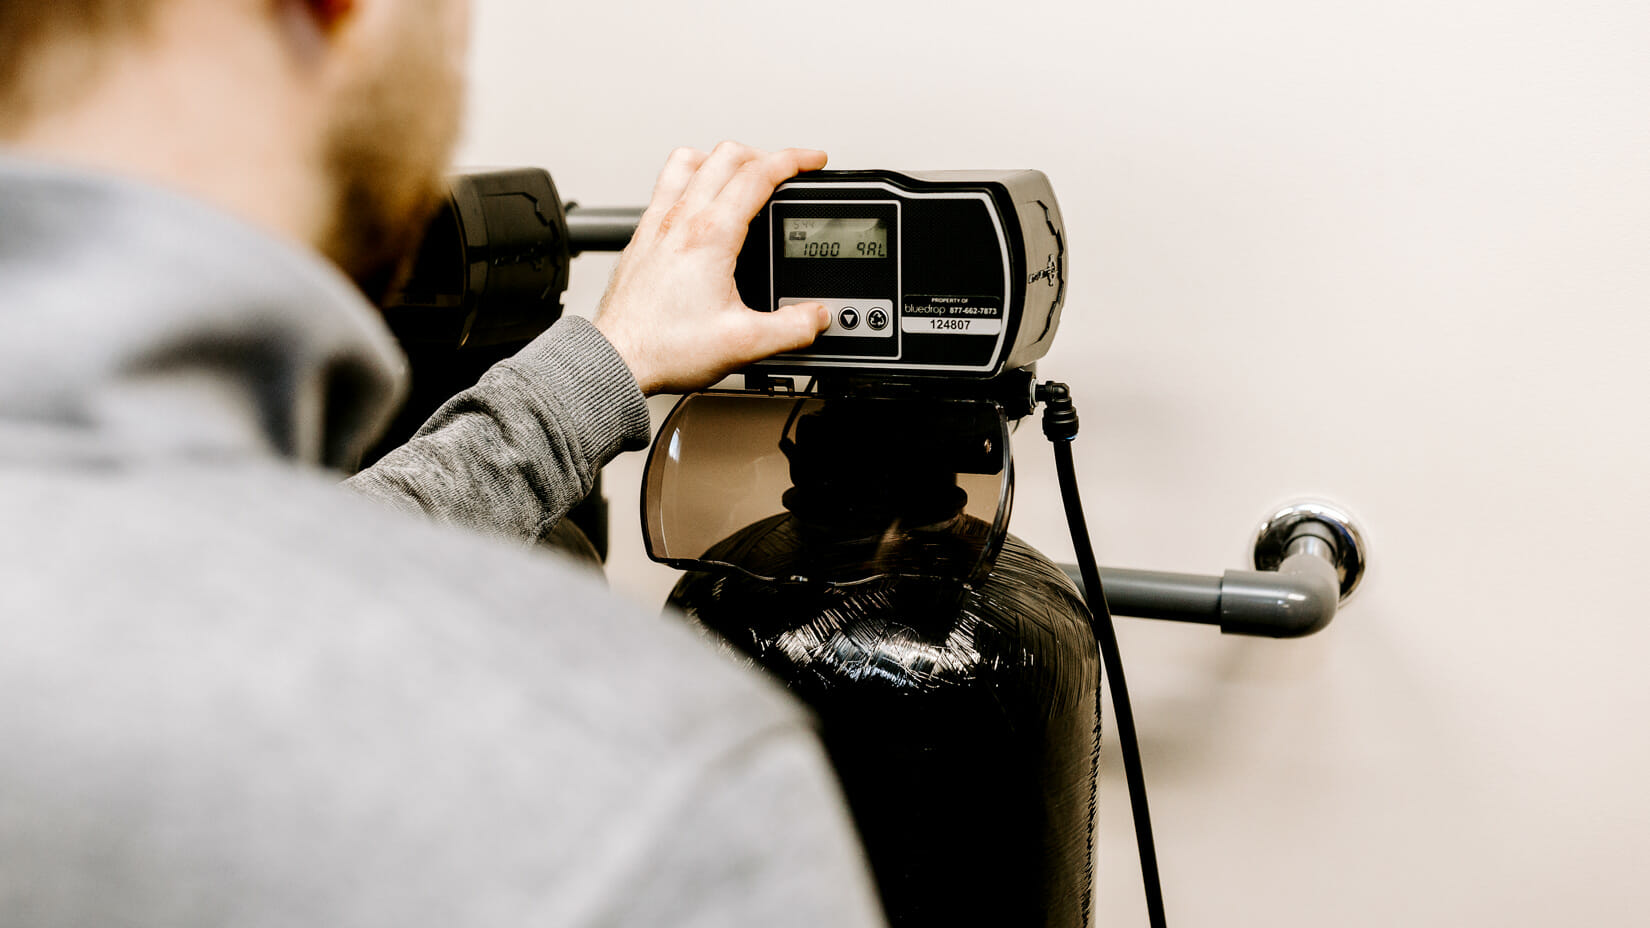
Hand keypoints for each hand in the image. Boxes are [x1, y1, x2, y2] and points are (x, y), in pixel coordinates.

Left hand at [593, 142, 831, 394]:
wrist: (618, 359)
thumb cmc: (664, 347)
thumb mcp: (744, 344)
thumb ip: (791, 329)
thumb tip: (817, 317)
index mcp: (711, 236)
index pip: (758, 175)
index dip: (793, 160)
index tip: (813, 160)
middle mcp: (680, 220)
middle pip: (726, 157)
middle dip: (764, 155)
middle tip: (785, 171)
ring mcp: (656, 224)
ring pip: (689, 161)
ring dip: (721, 159)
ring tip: (741, 174)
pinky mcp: (641, 236)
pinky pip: (666, 184)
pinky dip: (690, 177)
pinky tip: (698, 199)